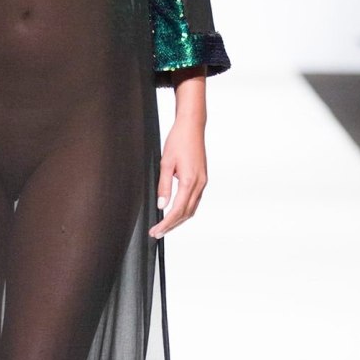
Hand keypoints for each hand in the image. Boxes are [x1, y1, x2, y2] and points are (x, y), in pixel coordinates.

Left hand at [149, 117, 207, 236]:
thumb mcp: (166, 163)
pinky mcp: (202, 179)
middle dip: (172, 226)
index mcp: (190, 181)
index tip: (156, 230)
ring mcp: (203, 182)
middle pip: (186, 214)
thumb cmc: (178, 140)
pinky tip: (176, 212)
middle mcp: (199, 184)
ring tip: (165, 226)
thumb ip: (164, 186)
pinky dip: (185, 210)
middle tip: (157, 233)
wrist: (192, 127)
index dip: (166, 223)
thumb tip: (161, 205)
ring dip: (179, 220)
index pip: (177, 210)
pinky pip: (195, 200)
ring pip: (192, 209)